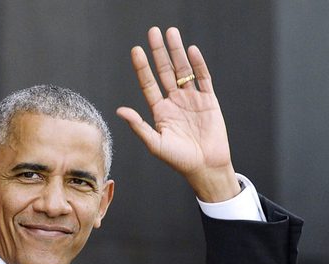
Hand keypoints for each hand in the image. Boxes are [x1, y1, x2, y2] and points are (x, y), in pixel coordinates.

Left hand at [116, 26, 240, 201]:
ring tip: (171, 33)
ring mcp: (192, 99)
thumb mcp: (155, 143)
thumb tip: (119, 110)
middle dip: (159, 52)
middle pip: (164, 71)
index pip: (149, 84)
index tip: (136, 50)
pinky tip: (191, 51)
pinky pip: (203, 78)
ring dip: (177, 52)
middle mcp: (175, 102)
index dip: (142, 67)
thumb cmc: (179, 160)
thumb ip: (138, 125)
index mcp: (160, 112)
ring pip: (183, 70)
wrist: (206, 167)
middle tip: (153, 32)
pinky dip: (198, 64)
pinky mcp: (209, 101)